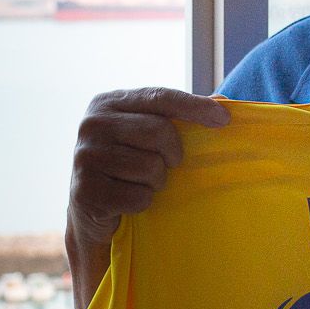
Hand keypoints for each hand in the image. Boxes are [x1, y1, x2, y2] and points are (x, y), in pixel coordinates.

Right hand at [66, 88, 229, 308]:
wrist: (89, 212)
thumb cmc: (126, 167)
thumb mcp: (146, 137)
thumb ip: (177, 116)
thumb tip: (222, 100)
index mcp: (108, 102)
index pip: (159, 97)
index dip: (194, 107)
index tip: (224, 119)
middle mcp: (92, 124)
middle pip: (158, 131)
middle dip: (173, 154)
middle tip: (171, 165)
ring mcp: (85, 157)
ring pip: (150, 167)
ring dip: (156, 182)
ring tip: (142, 183)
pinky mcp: (86, 190)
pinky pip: (138, 197)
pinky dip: (142, 203)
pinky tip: (128, 201)